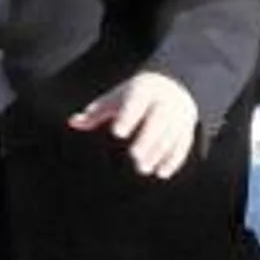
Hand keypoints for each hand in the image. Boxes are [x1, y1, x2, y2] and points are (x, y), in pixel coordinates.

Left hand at [68, 72, 199, 178]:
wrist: (175, 86)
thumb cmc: (135, 97)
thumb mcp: (116, 98)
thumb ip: (96, 112)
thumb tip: (73, 122)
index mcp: (144, 90)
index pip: (137, 101)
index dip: (128, 116)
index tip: (117, 132)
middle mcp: (165, 101)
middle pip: (158, 119)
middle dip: (148, 137)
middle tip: (134, 156)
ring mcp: (178, 115)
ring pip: (171, 134)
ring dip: (159, 152)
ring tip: (143, 168)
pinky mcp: (186, 129)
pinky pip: (183, 144)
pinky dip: (174, 159)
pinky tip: (162, 173)